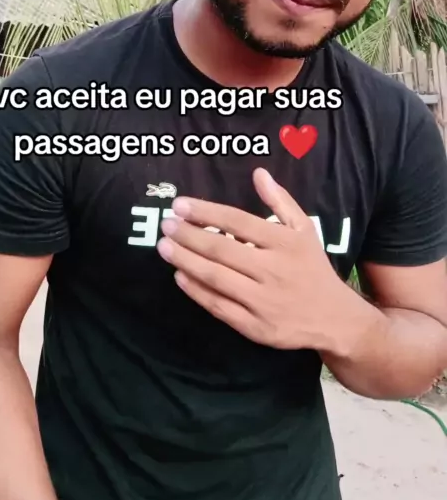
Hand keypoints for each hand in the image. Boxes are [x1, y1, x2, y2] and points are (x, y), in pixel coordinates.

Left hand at [157, 167, 352, 352]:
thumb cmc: (312, 268)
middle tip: (165, 224)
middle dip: (188, 235)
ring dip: (186, 260)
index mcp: (284, 243)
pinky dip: (196, 291)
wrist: (334, 319)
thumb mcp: (304, 230)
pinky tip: (180, 276)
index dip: (206, 212)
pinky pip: (219, 306)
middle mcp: (272, 270)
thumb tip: (258, 173)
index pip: (237, 222)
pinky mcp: (255, 326)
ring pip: (216, 277)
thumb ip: (280, 201)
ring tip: (164, 246)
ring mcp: (262, 300)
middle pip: (221, 249)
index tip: (180, 205)